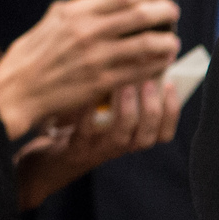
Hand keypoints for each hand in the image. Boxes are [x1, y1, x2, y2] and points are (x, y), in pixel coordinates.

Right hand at [0, 0, 179, 139]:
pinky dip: (157, 65)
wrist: (17, 92)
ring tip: (173, 41)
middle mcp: (88, 33)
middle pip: (140, 16)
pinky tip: (164, 62)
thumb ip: (76, 11)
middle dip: (165, 12)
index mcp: (75, 14)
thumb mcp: (50, 23)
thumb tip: (99, 1)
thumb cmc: (30, 57)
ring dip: (167, 42)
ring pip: (147, 45)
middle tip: (174, 13)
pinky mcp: (102, 82)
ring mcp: (97, 58)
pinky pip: (141, 71)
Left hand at [12, 77, 181, 210]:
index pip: (164, 133)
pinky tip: (88, 93)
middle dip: (152, 109)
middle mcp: (119, 148)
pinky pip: (84, 132)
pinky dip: (87, 113)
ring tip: (124, 85)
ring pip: (121, 136)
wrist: (47, 159)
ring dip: (127, 111)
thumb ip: (125, 95)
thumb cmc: (80, 129)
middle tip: (149, 82)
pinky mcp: (74, 149)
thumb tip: (144, 60)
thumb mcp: (106, 114)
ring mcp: (97, 150)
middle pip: (148, 137)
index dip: (171, 111)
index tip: (170, 84)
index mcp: (131, 139)